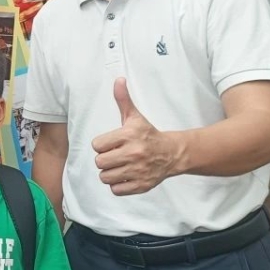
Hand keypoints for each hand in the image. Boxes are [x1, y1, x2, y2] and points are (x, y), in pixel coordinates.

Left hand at [91, 78, 182, 194]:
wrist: (173, 153)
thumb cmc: (149, 135)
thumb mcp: (135, 117)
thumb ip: (123, 99)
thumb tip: (118, 80)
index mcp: (129, 136)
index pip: (97, 145)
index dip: (102, 145)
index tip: (111, 144)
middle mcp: (133, 154)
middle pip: (100, 162)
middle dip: (104, 160)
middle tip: (114, 156)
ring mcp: (138, 171)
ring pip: (105, 177)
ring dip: (109, 173)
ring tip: (119, 166)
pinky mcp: (142, 185)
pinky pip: (116, 190)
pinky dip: (118, 185)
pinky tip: (125, 176)